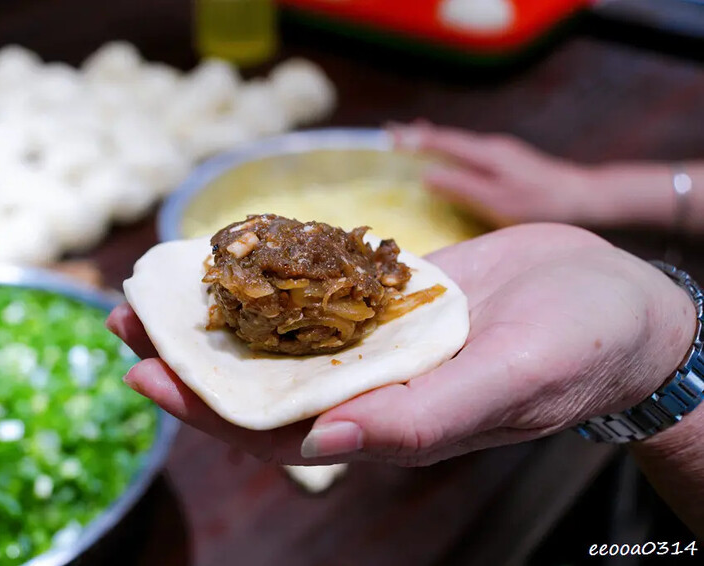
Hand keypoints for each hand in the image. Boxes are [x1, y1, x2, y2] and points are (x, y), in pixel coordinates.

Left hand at [107, 224, 694, 465]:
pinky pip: (318, 291)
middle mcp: (371, 387)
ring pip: (281, 334)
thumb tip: (326, 447)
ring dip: (221, 312)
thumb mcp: (512, 383)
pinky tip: (236, 254)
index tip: (145, 376)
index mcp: (390, 422)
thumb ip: (422, 419)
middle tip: (124, 319)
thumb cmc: (582, 348)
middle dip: (191, 355)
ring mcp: (378, 343)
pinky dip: (273, 274)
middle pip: (262, 380)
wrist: (618, 302)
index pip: (279, 429)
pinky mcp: (390, 301)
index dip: (208, 409)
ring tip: (156, 285)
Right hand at [389, 122, 598, 226]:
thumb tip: (427, 175)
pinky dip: (450, 147)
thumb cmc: (539, 202)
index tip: (390, 135)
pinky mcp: (507, 160)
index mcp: (486, 153)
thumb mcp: (497, 200)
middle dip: (418, 134)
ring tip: (411, 136)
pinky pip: (469, 149)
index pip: (442, 141)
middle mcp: (491, 146)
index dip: (415, 139)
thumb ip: (462, 187)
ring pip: (458, 142)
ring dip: (433, 139)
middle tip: (391, 132)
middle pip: (448, 137)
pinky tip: (448, 152)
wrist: (582, 195)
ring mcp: (500, 151)